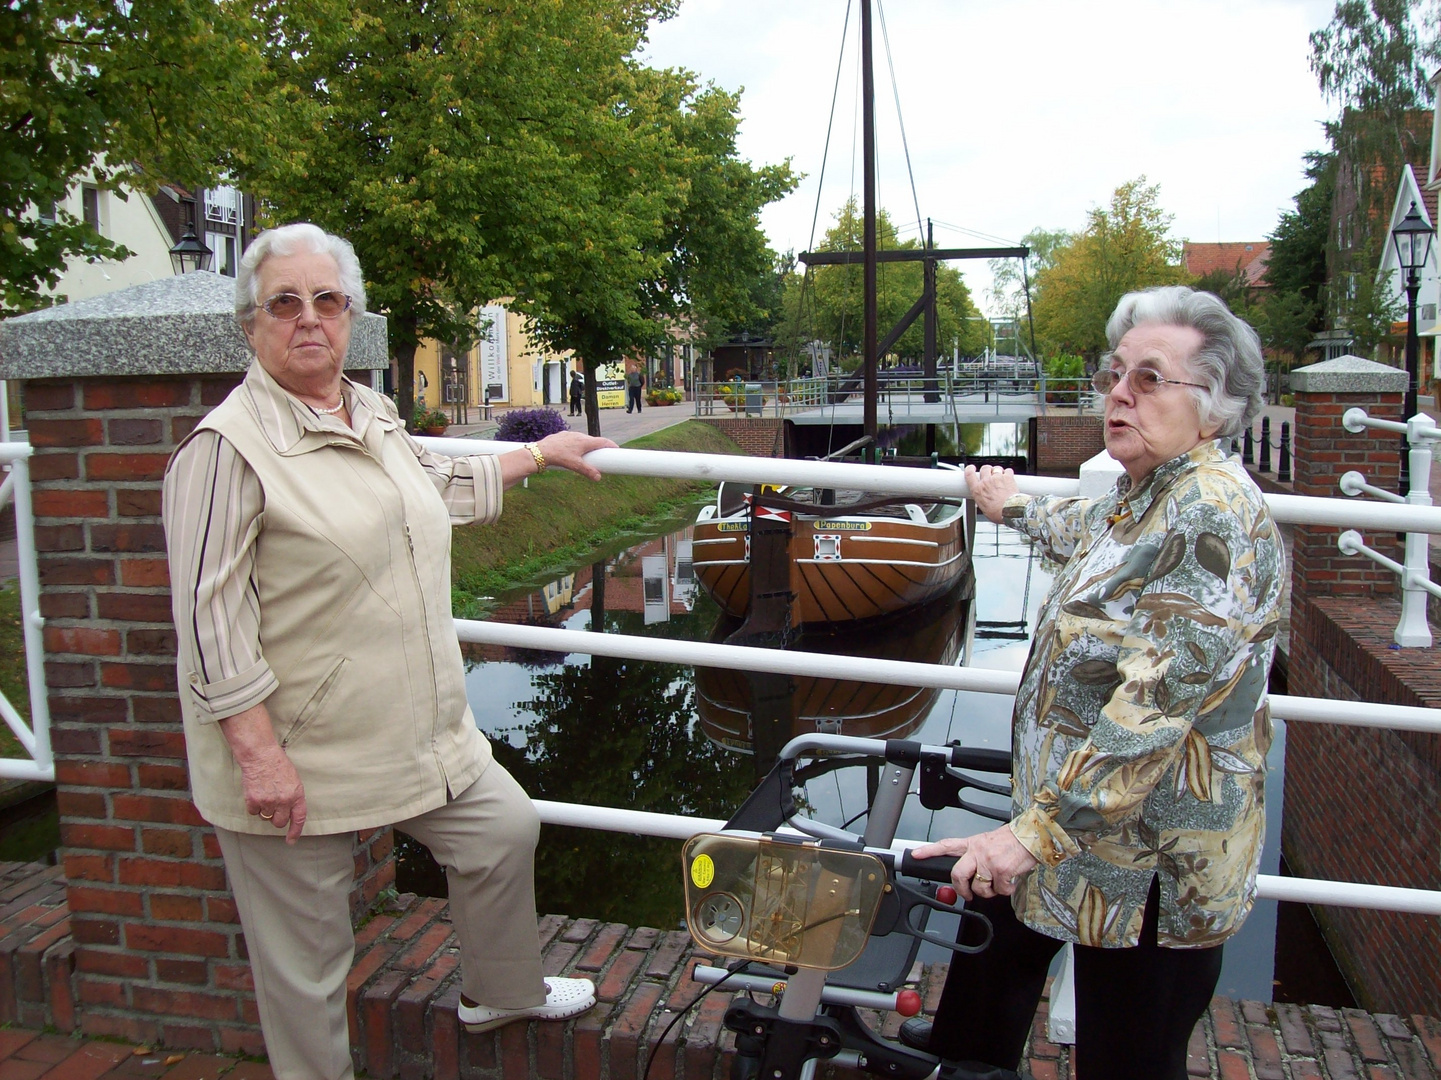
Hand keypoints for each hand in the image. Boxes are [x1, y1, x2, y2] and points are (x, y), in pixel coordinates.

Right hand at [219, 704, 307, 843]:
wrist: (261, 756)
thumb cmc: (278, 765)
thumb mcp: (293, 780)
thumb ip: (293, 797)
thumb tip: (289, 812)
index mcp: (297, 794)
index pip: (299, 818)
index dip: (295, 831)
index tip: (291, 840)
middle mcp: (284, 801)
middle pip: (279, 822)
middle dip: (276, 818)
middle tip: (273, 805)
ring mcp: (268, 802)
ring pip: (265, 817)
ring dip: (265, 809)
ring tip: (265, 792)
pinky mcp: (254, 801)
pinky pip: (253, 812)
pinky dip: (253, 805)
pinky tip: (255, 791)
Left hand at [537, 430, 615, 480]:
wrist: (541, 451)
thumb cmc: (559, 457)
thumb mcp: (575, 465)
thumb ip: (588, 471)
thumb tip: (598, 478)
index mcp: (585, 441)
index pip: (603, 441)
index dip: (611, 445)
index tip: (617, 449)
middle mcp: (579, 435)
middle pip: (593, 441)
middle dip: (599, 447)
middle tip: (602, 455)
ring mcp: (570, 434)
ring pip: (582, 439)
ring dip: (587, 446)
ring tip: (586, 455)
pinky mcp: (562, 435)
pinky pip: (573, 439)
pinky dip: (576, 445)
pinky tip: (572, 451)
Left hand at [910, 826, 1038, 901]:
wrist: (1032, 836)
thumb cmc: (1012, 841)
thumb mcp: (988, 842)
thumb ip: (976, 856)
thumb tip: (970, 875)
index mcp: (973, 843)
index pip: (946, 846)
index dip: (929, 850)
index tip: (915, 854)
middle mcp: (978, 851)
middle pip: (957, 874)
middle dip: (961, 889)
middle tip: (967, 893)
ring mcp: (989, 862)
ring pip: (980, 888)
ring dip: (990, 891)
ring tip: (999, 883)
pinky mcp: (1001, 871)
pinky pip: (999, 891)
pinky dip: (1006, 890)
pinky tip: (1011, 880)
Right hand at [964, 464, 1018, 523]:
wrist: (1010, 511)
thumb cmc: (997, 512)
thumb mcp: (983, 507)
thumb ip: (982, 498)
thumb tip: (983, 499)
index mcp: (977, 490)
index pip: (969, 474)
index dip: (969, 469)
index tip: (971, 468)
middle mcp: (986, 482)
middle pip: (984, 468)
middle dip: (987, 470)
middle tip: (989, 474)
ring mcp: (997, 478)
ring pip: (996, 468)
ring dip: (997, 471)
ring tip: (1000, 477)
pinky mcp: (1008, 477)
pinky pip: (1007, 470)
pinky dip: (1008, 473)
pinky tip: (1008, 477)